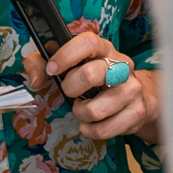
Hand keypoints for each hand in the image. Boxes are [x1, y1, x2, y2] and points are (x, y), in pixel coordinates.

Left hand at [28, 31, 159, 141]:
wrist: (132, 96)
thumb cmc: (91, 77)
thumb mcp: (64, 64)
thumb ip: (40, 64)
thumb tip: (36, 80)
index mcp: (103, 48)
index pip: (88, 43)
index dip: (66, 55)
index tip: (52, 69)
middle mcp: (122, 66)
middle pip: (91, 74)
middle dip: (70, 88)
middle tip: (68, 92)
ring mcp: (132, 89)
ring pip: (96, 109)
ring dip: (80, 113)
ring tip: (81, 109)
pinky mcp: (137, 112)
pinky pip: (105, 129)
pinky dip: (90, 130)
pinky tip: (90, 123)